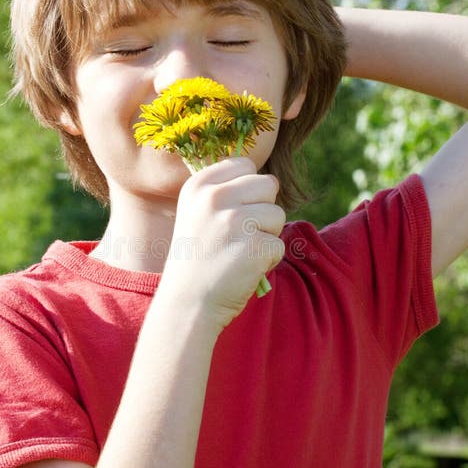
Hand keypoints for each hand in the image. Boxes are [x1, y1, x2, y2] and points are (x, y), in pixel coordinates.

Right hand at [161, 157, 285, 329]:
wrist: (187, 303)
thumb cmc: (198, 259)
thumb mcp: (196, 213)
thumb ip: (224, 190)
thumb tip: (265, 177)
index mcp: (199, 185)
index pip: (245, 163)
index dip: (249, 190)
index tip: (232, 212)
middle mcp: (214, 198)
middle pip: (268, 185)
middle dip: (263, 211)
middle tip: (240, 236)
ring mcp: (235, 221)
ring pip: (278, 215)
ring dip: (267, 237)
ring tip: (240, 253)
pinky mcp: (254, 246)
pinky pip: (279, 245)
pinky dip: (268, 261)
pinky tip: (244, 269)